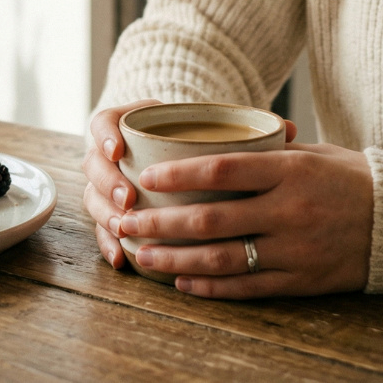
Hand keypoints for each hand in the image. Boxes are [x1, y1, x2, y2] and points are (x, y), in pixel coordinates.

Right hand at [80, 100, 297, 271]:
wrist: (185, 159)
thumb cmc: (202, 143)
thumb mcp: (217, 130)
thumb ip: (244, 128)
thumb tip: (289, 130)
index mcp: (133, 125)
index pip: (104, 122)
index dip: (104, 136)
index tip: (119, 150)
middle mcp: (115, 155)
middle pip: (93, 165)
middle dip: (106, 184)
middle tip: (126, 199)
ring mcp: (110, 186)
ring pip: (93, 200)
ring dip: (106, 216)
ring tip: (125, 229)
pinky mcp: (115, 215)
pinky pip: (103, 230)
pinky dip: (109, 244)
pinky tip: (122, 259)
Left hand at [120, 143, 372, 297]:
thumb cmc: (352, 178)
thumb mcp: (313, 152)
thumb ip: (266, 151)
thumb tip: (216, 139)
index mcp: (290, 171)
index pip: (221, 171)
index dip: (178, 174)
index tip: (146, 175)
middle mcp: (289, 211)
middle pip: (211, 220)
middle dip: (160, 222)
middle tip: (127, 221)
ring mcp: (295, 250)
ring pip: (222, 259)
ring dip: (175, 258)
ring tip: (142, 254)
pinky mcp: (303, 281)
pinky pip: (248, 287)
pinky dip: (211, 287)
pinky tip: (182, 281)